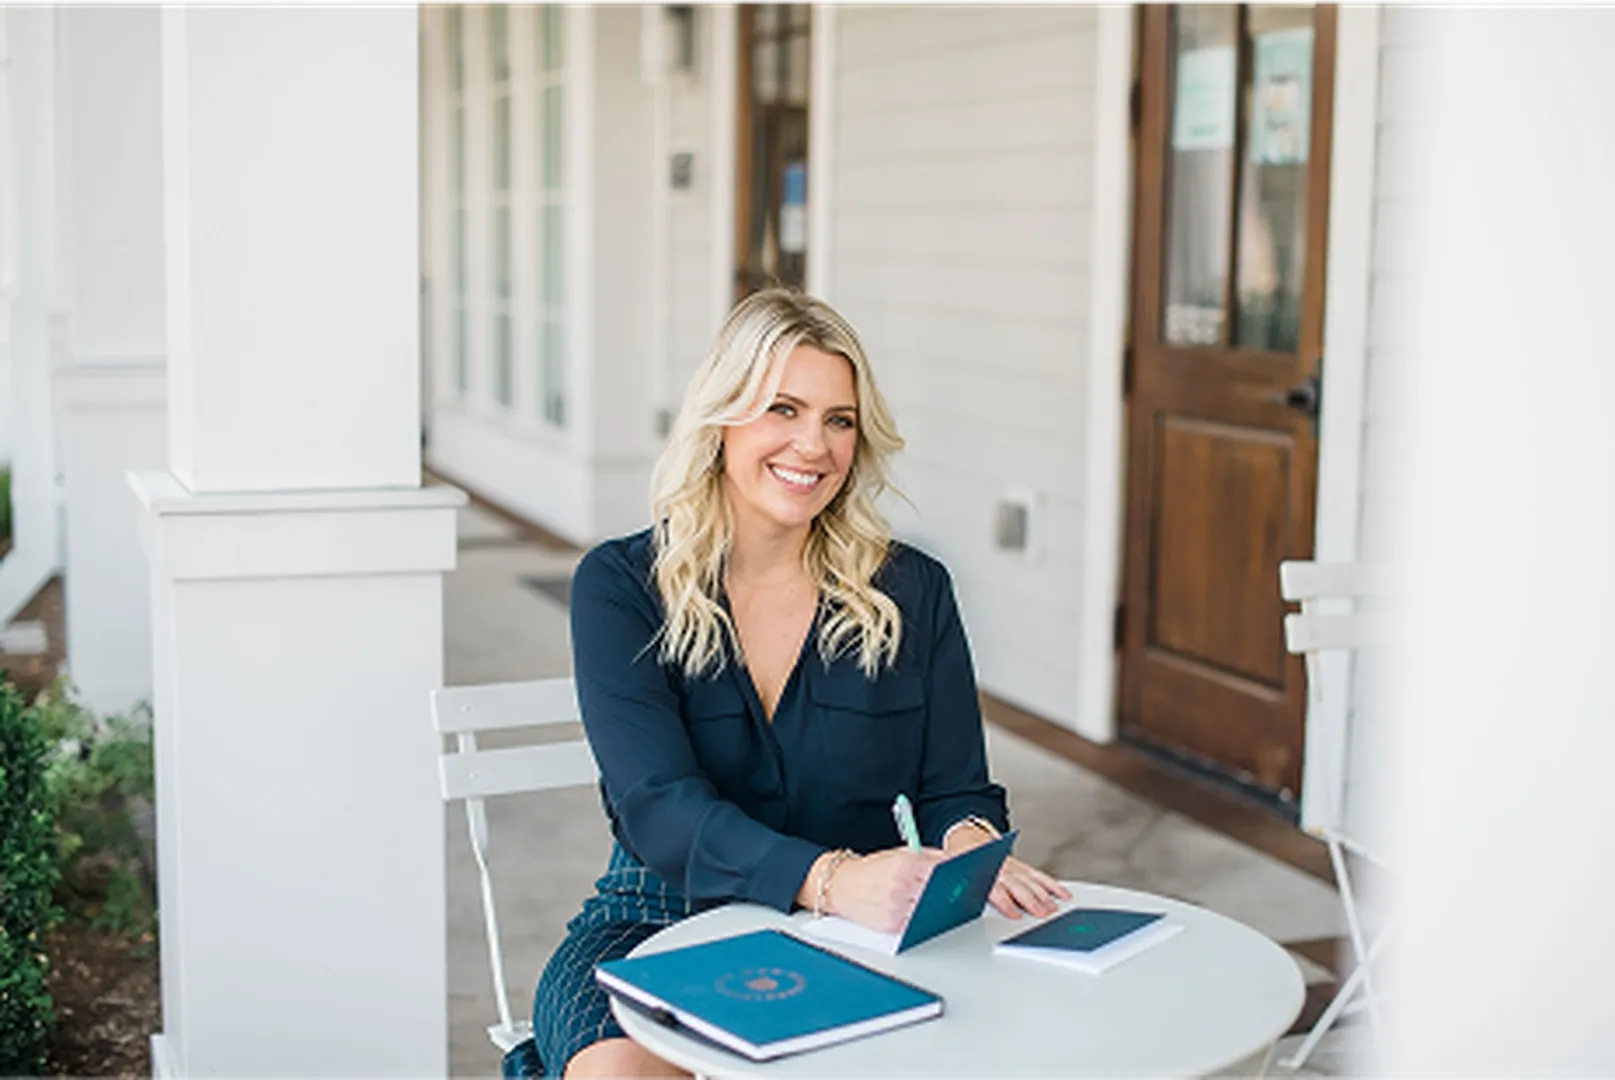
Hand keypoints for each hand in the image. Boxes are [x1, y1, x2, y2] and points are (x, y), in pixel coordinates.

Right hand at [826, 847, 945, 932]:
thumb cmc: (871, 870)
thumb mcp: (897, 854)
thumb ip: (925, 857)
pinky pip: (914, 923)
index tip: (959, 874)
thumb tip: (951, 862)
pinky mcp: (891, 925)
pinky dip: (918, 918)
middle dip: (945, 891)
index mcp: (904, 864)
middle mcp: (901, 885)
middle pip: (937, 892)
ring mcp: (896, 907)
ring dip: (933, 907)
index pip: (939, 869)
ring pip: (928, 910)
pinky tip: (920, 912)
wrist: (842, 886)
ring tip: (937, 902)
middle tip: (952, 891)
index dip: (951, 873)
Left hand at [943, 821, 1070, 919]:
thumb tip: (948, 898)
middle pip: (1019, 887)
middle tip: (1043, 914)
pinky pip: (1039, 876)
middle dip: (1031, 901)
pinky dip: (1051, 885)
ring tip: (1053, 909)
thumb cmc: (960, 859)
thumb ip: (955, 883)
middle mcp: (1001, 869)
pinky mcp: (1022, 867)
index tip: (1014, 914)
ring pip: (1031, 882)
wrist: (968, 838)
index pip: (996, 889)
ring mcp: (1014, 867)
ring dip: (1044, 896)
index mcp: (984, 872)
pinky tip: (1062, 895)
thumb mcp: (952, 869)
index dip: (1006, 902)